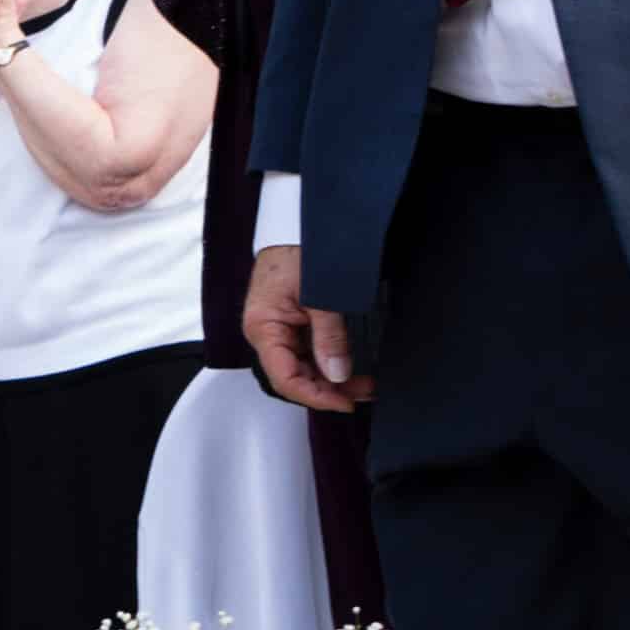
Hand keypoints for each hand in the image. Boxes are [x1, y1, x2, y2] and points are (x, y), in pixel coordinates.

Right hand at [240, 241, 370, 410]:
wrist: (294, 227)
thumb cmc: (296, 251)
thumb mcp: (320, 296)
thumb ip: (329, 337)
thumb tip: (338, 373)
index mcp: (263, 328)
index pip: (285, 378)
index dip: (316, 396)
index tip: (346, 403)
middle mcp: (266, 334)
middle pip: (295, 378)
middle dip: (330, 390)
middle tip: (365, 393)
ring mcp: (279, 331)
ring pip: (304, 369)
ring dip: (333, 380)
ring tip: (365, 384)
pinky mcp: (291, 326)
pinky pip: (309, 354)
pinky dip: (330, 364)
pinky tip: (351, 369)